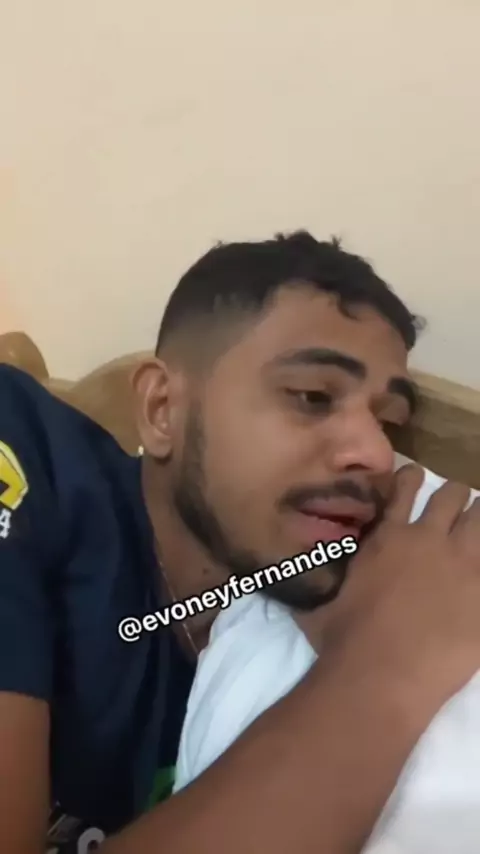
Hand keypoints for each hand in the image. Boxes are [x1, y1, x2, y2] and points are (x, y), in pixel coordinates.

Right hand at [322, 465, 479, 709]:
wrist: (378, 676)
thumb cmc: (341, 641)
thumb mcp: (319, 600)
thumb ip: (316, 578)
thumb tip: (288, 570)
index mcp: (387, 537)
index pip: (404, 489)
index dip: (412, 479)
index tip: (416, 478)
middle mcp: (427, 539)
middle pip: (453, 496)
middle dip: (456, 498)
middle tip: (455, 510)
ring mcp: (463, 565)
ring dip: (479, 520)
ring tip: (477, 529)